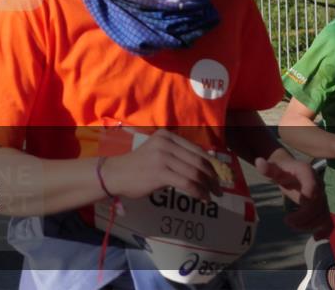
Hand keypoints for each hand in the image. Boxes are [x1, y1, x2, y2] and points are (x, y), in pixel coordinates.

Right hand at [102, 129, 221, 201]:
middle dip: (213, 178)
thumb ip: (178, 155)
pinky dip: (198, 193)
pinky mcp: (160, 172)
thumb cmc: (138, 165)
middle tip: (219, 190)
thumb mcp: (158, 152)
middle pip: (199, 162)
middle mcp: (166, 143)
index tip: (218, 177)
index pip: (198, 151)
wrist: (116, 174)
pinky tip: (202, 198)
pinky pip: (187, 184)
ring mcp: (163, 157)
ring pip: (195, 174)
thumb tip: (204, 168)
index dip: (212, 165)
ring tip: (211, 196)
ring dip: (207, 187)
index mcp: (168, 136)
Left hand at [256, 156, 329, 231]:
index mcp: (308, 173)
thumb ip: (268, 168)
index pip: (312, 189)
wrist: (293, 170)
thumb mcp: (274, 168)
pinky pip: (330, 218)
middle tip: (287, 222)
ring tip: (292, 225)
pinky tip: (317, 237)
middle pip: (318, 205)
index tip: (290, 213)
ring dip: (309, 224)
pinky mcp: (325, 205)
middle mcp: (320, 185)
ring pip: (324, 214)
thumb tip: (258, 162)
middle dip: (303, 217)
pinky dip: (326, 230)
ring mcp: (325, 196)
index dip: (306, 201)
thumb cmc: (283, 170)